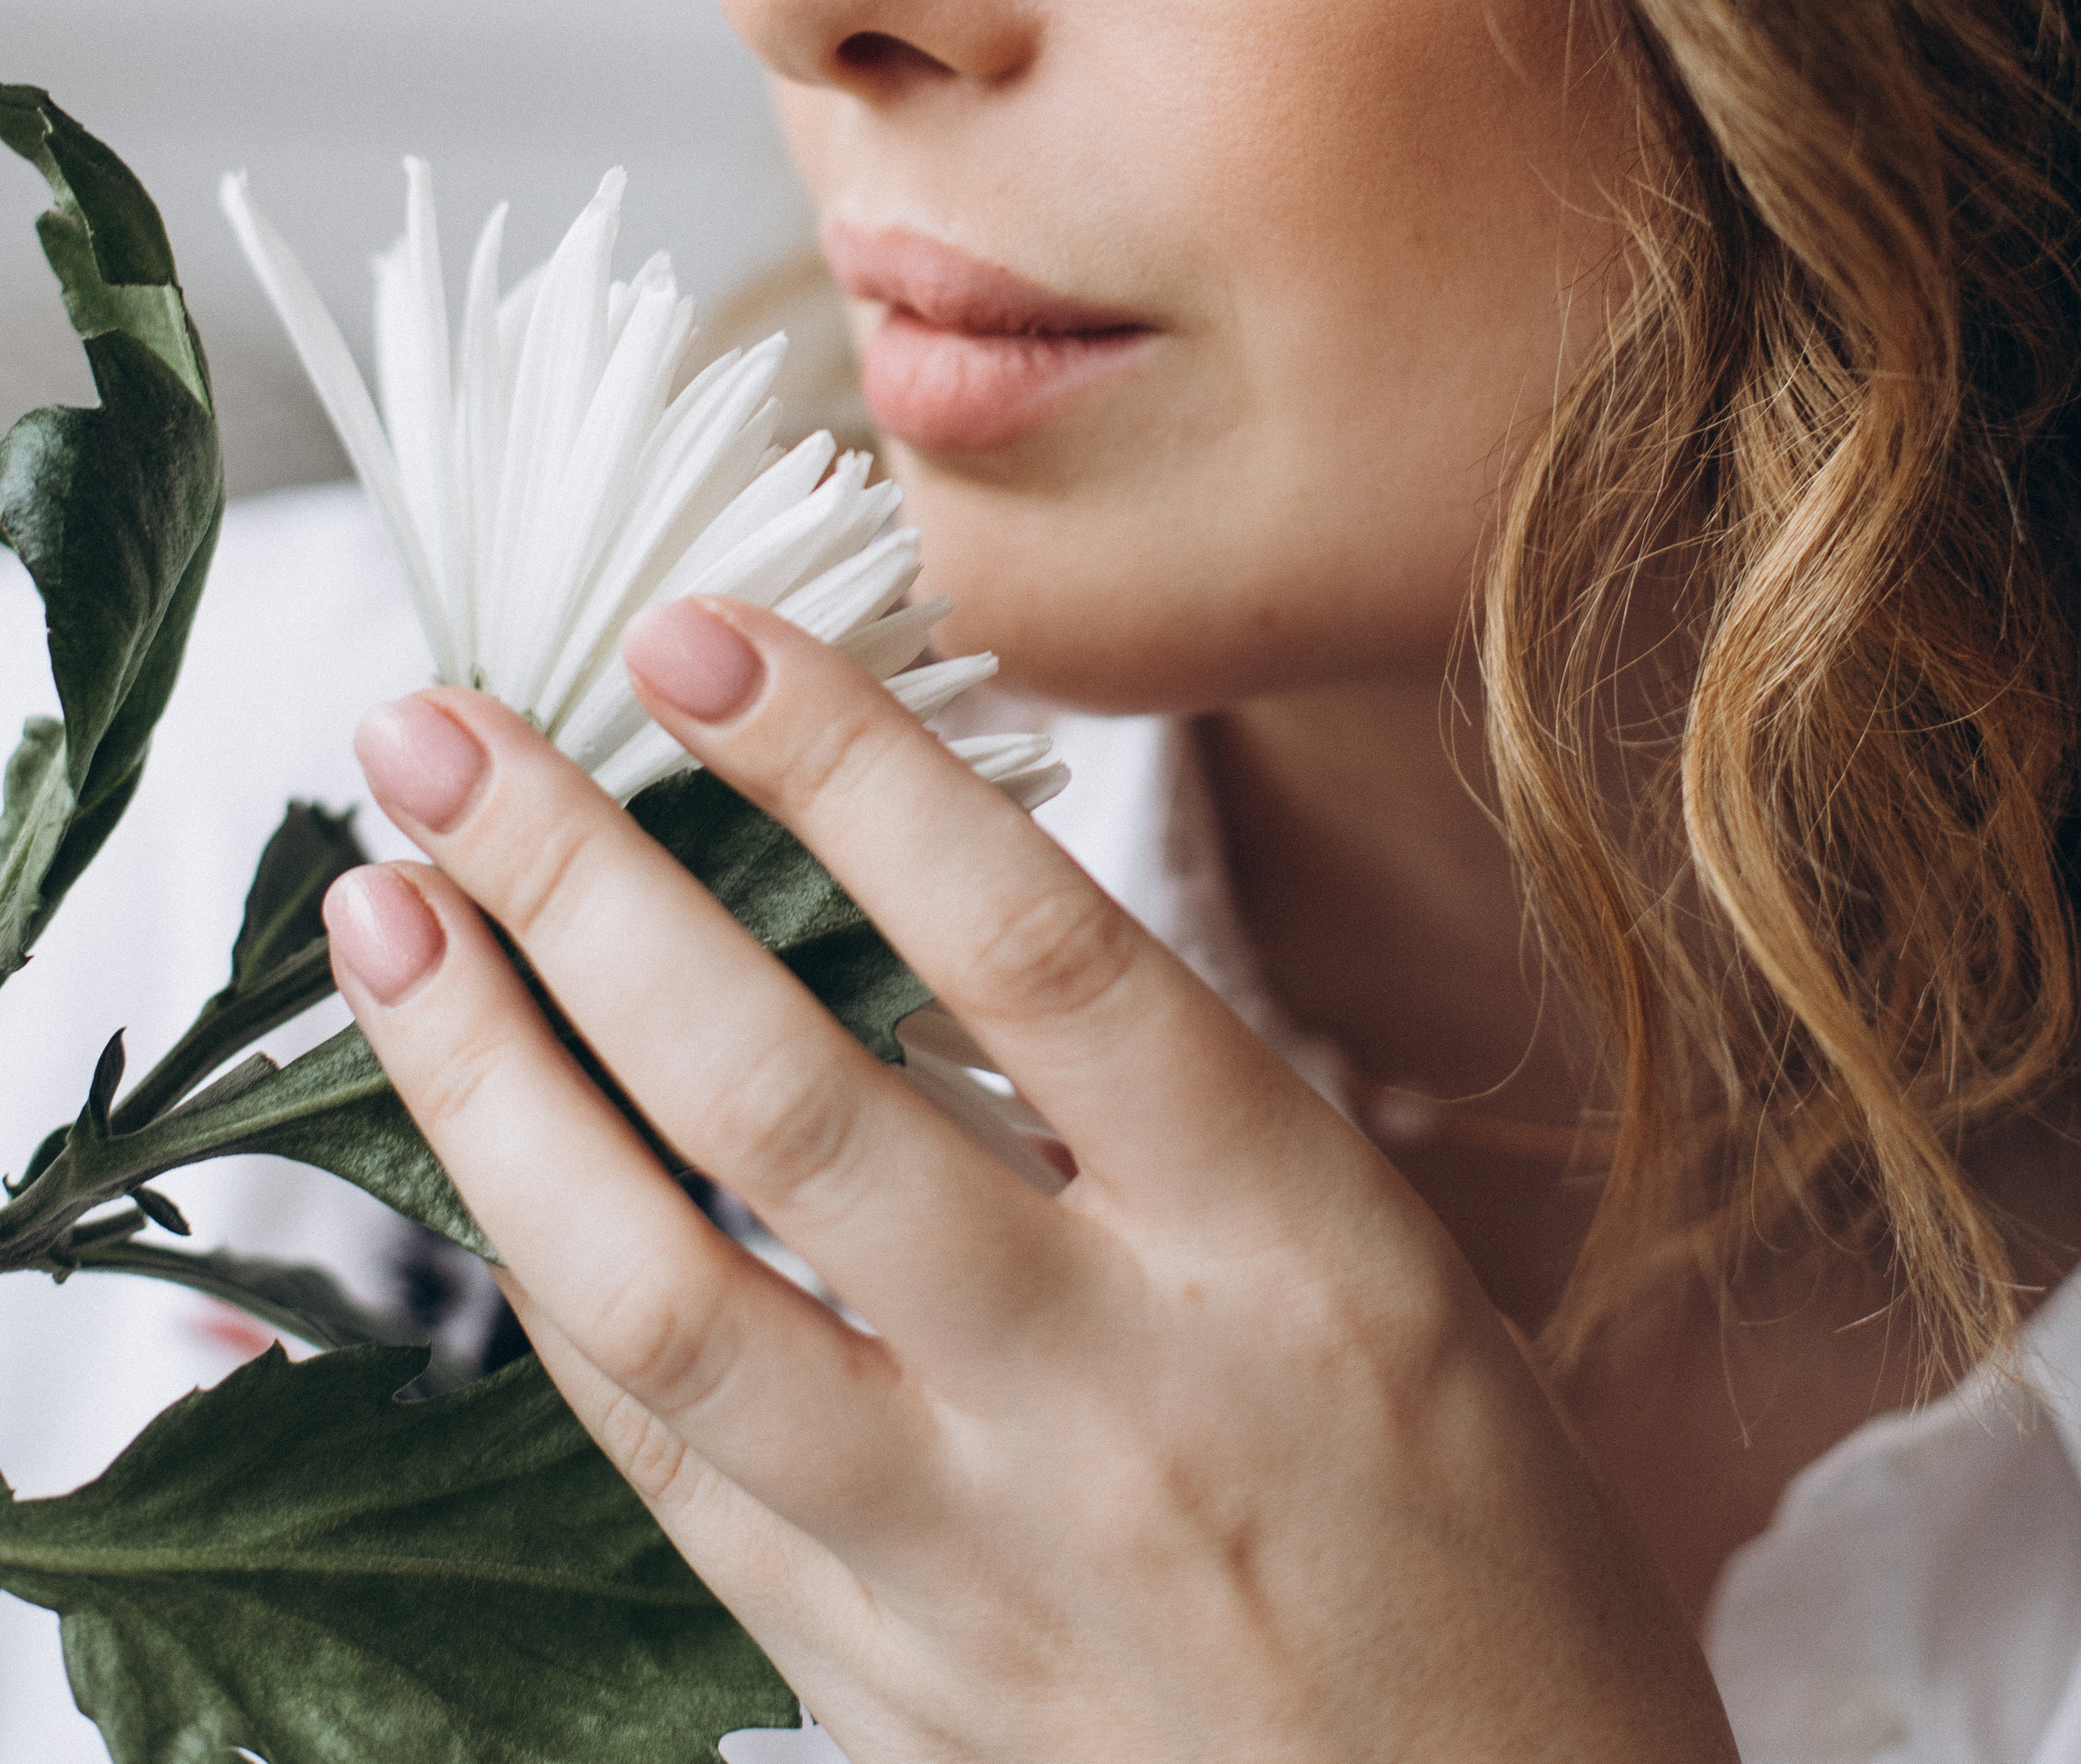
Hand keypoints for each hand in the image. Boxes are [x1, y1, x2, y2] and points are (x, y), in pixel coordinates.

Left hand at [322, 602, 1736, 1763]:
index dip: (845, 767)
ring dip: (489, 1087)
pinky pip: (661, 1460)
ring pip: (659, 1294)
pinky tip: (479, 1157)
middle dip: (581, 887)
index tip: (691, 634)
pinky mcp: (871, 1682)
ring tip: (383, 922)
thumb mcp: (1387, 1272)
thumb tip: (912, 908)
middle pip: (787, 1096)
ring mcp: (971, 1554)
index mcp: (1293, 1244)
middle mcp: (1115, 1388)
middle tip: (440, 736)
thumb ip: (1160, 1109)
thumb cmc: (1483, 1554)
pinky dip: (549, 1288)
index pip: (1030, 944)